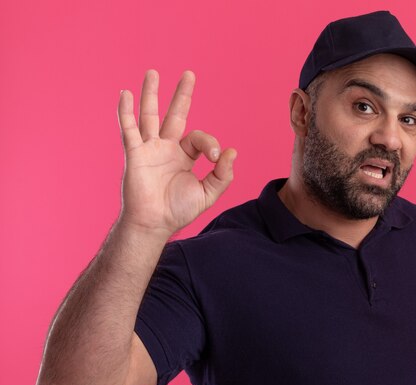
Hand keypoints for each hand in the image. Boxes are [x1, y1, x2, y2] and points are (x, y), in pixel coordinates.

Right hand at [116, 69, 235, 237]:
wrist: (155, 222)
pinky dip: (126, 112)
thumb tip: (232, 151)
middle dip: (182, 95)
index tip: (216, 159)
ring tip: (152, 72)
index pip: (199, 138)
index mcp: (184, 156)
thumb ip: (223, 175)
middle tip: (189, 74)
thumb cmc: (179, 210)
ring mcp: (149, 149)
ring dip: (151, 94)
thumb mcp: (208, 193)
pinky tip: (125, 94)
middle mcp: (166, 148)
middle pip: (175, 115)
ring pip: (150, 116)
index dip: (211, 143)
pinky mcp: (135, 154)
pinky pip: (129, 129)